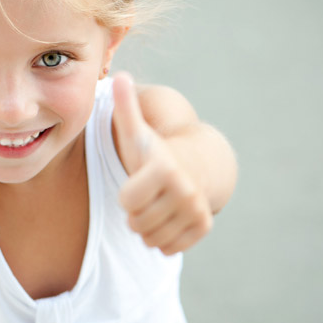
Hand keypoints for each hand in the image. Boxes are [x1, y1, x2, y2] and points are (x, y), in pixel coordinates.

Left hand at [112, 73, 212, 254]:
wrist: (192, 167)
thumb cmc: (153, 151)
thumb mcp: (136, 130)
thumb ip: (125, 106)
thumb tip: (118, 74)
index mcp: (164, 167)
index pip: (127, 201)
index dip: (125, 194)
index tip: (136, 180)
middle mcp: (185, 190)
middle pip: (137, 223)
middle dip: (135, 212)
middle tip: (146, 195)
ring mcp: (197, 210)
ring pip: (151, 238)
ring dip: (147, 226)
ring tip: (154, 206)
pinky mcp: (203, 227)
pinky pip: (167, 248)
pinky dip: (162, 238)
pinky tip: (166, 218)